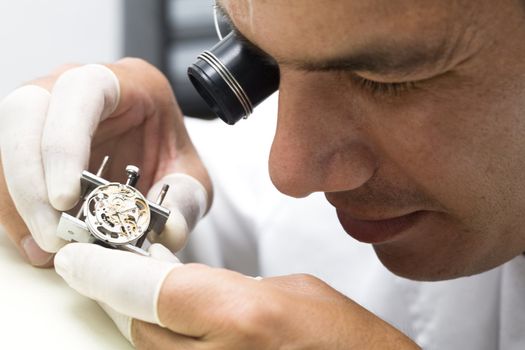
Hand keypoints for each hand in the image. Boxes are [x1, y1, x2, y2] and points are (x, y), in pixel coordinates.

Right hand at [0, 59, 211, 265]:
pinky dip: (14, 205)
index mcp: (124, 82)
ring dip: (18, 198)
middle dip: (30, 179)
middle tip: (52, 233)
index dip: (64, 142)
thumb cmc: (170, 153)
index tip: (65, 198)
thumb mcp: (191, 177)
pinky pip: (6, 165)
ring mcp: (47, 109)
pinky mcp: (31, 137)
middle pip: (25, 112)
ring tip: (44, 246)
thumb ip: (185, 202)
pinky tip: (35, 239)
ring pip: (7, 139)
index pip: (80, 90)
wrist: (154, 150)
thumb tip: (168, 233)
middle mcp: (75, 86)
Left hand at [55, 243, 419, 348]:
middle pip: (138, 323)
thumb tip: (187, 284)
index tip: (78, 259)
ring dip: (146, 320)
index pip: (145, 289)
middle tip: (131, 265)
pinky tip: (181, 328)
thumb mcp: (286, 289)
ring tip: (161, 297)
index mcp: (239, 317)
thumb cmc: (345, 339)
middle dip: (128, 291)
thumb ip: (226, 285)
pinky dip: (166, 344)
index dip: (104, 270)